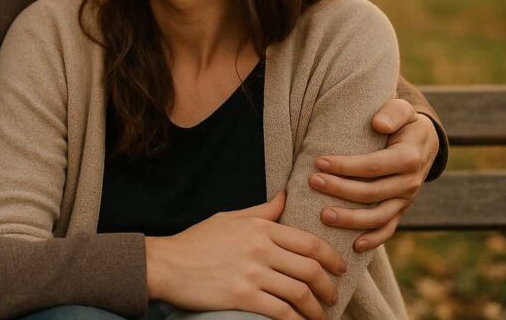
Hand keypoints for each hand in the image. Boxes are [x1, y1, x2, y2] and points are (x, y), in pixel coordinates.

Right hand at [146, 192, 346, 319]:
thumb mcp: (230, 218)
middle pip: (310, 268)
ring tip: (320, 315)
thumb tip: (284, 197)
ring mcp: (252, 274)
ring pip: (300, 293)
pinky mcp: (243, 297)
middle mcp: (260, 248)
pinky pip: (281, 312)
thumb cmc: (196, 241)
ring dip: (316, 309)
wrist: (166, 264)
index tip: (339, 269)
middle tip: (333, 295)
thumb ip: (262, 211)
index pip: (308, 242)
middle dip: (328, 286)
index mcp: (260, 227)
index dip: (331, 258)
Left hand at [308, 98, 439, 250]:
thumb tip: (378, 124)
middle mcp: (410, 182)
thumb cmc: (403, 123)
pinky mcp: (401, 210)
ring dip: (350, 219)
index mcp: (409, 157)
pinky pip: (389, 229)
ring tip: (323, 215)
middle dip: (339, 189)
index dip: (346, 166)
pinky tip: (354, 245)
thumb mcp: (403, 110)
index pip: (373, 166)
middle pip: (372, 192)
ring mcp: (406, 199)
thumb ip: (393, 112)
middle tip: (312, 182)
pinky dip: (374, 239)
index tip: (320, 162)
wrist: (423, 142)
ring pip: (378, 216)